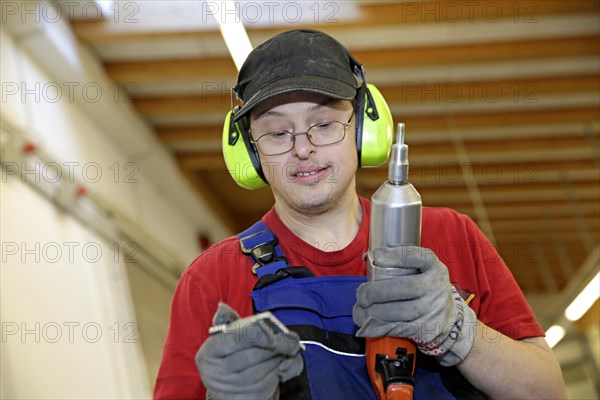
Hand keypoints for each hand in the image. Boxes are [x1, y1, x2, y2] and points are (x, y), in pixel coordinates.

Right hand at [196, 303, 303, 399]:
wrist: (231, 390)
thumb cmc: (231, 357)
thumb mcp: (227, 339)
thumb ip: (229, 322)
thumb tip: (222, 308)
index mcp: (209, 353)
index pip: (234, 339)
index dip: (256, 334)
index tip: (272, 332)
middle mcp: (218, 373)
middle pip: (254, 354)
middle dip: (278, 345)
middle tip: (292, 339)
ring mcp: (235, 388)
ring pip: (267, 367)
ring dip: (282, 356)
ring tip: (287, 349)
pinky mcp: (250, 397)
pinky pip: (273, 380)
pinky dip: (284, 370)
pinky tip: (282, 363)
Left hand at [353, 246, 476, 365]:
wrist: (448, 319)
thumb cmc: (425, 290)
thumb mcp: (421, 272)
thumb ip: (399, 264)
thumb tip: (368, 257)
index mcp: (434, 268)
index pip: (416, 257)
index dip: (394, 255)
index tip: (376, 256)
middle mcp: (436, 287)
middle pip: (403, 288)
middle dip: (376, 292)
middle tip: (361, 295)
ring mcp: (433, 310)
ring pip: (399, 311)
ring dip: (373, 312)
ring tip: (359, 311)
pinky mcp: (427, 329)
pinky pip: (398, 328)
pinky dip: (379, 327)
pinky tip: (367, 325)